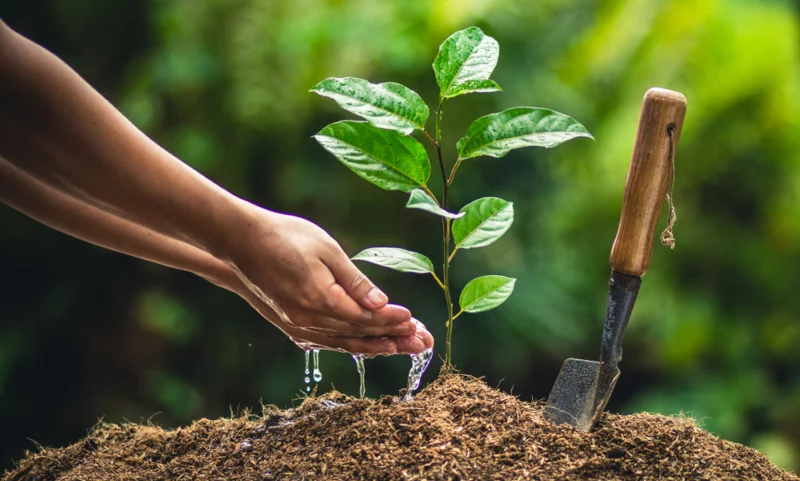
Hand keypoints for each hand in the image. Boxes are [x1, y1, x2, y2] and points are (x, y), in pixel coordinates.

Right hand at [223, 206, 432, 354]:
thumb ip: (355, 281)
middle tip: (420, 342)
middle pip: (359, 335)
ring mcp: (298, 326)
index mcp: (320, 300)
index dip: (392, 320)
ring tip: (401, 348)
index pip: (366, 318)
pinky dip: (350, 344)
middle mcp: (309, 320)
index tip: (414, 320)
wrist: (241, 243)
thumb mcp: (327, 250)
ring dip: (375, 346)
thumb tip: (381, 304)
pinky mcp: (291, 326)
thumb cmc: (286, 237)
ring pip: (344, 343)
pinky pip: (327, 342)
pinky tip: (366, 345)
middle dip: (393, 339)